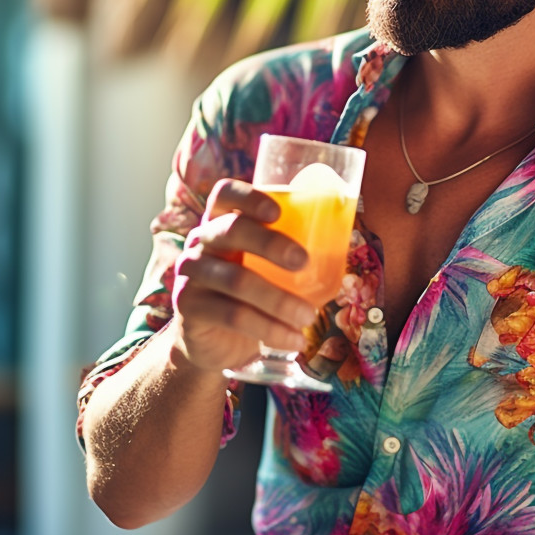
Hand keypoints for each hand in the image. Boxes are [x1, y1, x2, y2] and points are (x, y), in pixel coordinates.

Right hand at [170, 178, 315, 374]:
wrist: (211, 340)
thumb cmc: (249, 292)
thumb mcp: (263, 265)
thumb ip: (288, 245)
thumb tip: (345, 228)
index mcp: (220, 221)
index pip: (225, 194)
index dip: (249, 197)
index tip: (278, 213)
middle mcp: (200, 242)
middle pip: (232, 230)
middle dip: (272, 244)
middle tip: (305, 263)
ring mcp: (190, 275)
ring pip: (237, 280)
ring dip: (280, 300)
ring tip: (309, 317)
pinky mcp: (189, 308)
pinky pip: (233, 316)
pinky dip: (270, 329)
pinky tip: (294, 340)